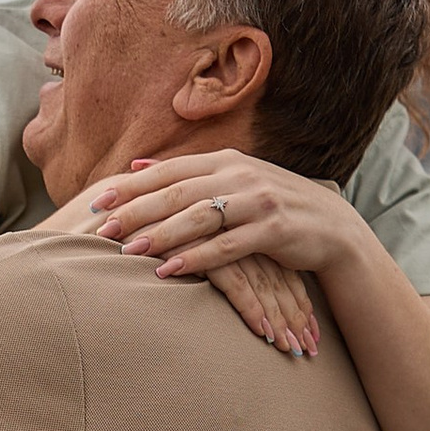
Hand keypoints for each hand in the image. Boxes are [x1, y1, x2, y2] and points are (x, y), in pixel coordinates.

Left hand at [86, 157, 347, 352]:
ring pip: (199, 217)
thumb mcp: (233, 181)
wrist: (332, 227)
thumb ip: (188, 173)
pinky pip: (227, 246)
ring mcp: (259, 200)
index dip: (132, 185)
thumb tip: (136, 164)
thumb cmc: (271, 207)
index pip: (169, 170)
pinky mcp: (274, 229)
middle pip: (178, 192)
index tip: (97, 201)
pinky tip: (169, 271)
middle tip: (102, 228)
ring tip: (127, 251)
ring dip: (160, 235)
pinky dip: (196, 258)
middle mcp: (241, 175)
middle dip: (137, 211)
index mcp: (226, 160)